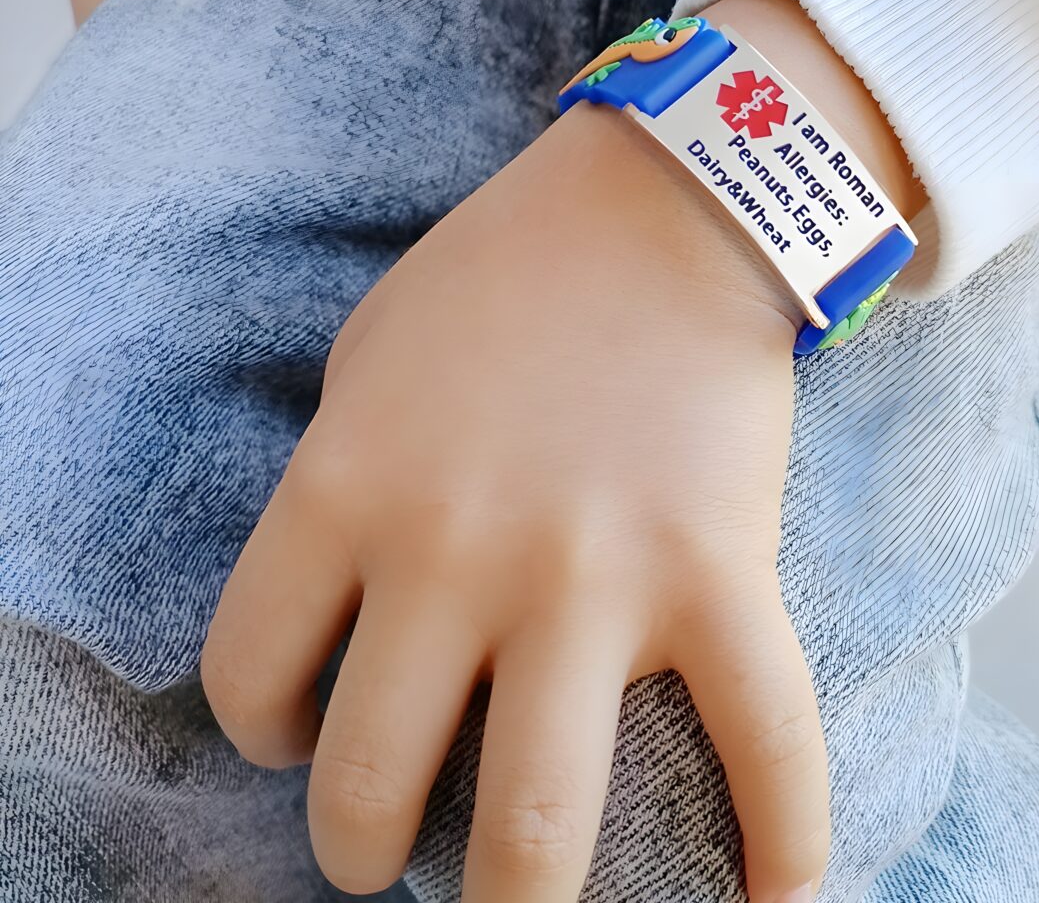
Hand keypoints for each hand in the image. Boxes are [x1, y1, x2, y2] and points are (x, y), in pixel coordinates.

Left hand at [201, 0, 919, 901]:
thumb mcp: (369, 362)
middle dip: (364, 849)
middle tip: (389, 840)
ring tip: (513, 898)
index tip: (300, 723)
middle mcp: (456, 554)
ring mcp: (593, 576)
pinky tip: (778, 901)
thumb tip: (341, 606)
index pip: (249, 676)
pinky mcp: (718, 573)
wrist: (660, 208)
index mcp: (350, 490)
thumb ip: (339, 485)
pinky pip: (766, 746)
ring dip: (511, 898)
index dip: (263, 725)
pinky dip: (785, 845)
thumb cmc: (504, 275)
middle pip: (371, 790)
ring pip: (538, 829)